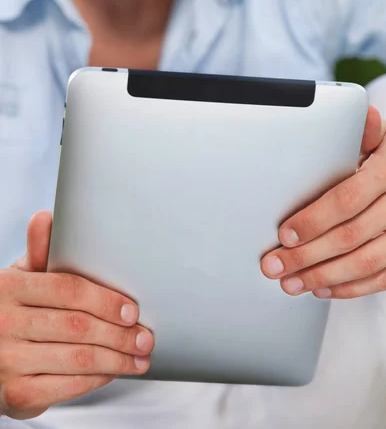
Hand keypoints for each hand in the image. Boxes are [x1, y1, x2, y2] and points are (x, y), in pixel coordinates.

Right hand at [0, 212, 153, 419]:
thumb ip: (39, 253)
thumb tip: (46, 218)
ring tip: (139, 358)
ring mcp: (9, 362)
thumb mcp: (21, 279)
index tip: (132, 310)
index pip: (68, 290)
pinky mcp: (17, 394)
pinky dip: (97, 379)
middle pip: (78, 326)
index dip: (105, 300)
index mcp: (9, 288)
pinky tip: (113, 371)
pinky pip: (68, 386)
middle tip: (145, 337)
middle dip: (120, 334)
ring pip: (78, 359)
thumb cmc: (13, 310)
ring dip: (117, 360)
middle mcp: (5, 324)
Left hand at [261, 106, 385, 298]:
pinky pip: (385, 277)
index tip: (284, 234)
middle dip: (307, 256)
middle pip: (350, 237)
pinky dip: (353, 288)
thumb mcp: (385, 134)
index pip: (347, 199)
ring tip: (292, 283)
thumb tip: (359, 116)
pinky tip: (324, 288)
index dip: (313, 220)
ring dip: (325, 277)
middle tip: (274, 266)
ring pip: (367, 263)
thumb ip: (363, 133)